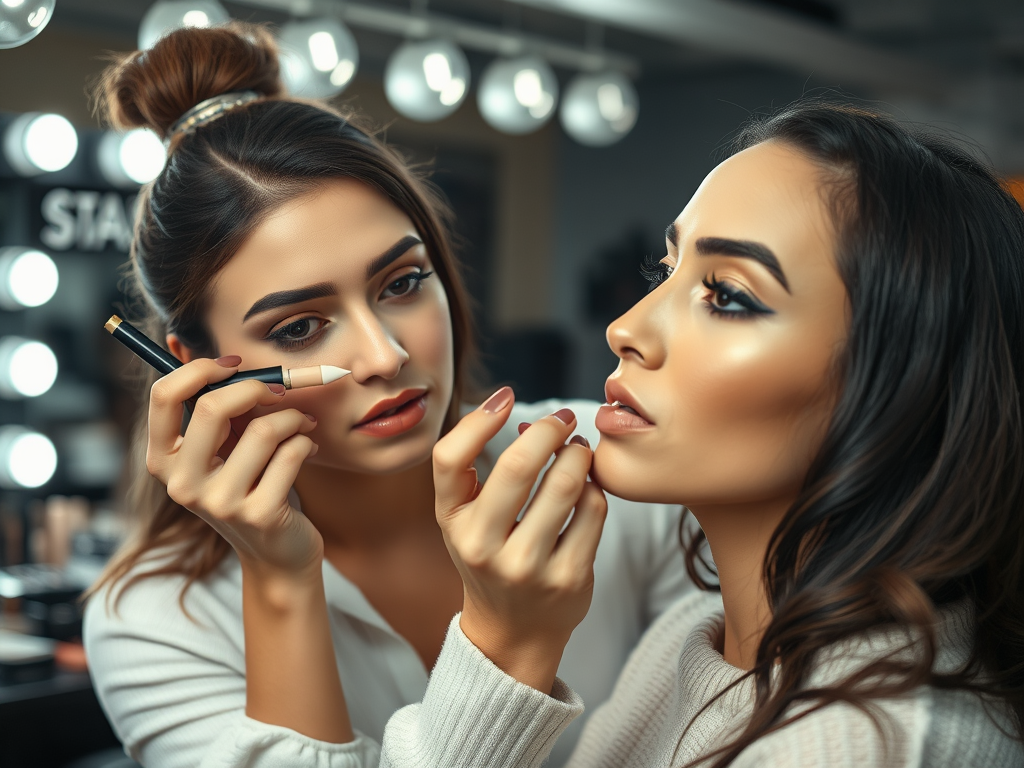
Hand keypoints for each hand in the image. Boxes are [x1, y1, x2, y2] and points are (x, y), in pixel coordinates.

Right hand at [145, 357, 322, 580]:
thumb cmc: (250, 486)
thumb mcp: (222, 450)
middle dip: (257, 388)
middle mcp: (182, 484)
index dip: (201, 369)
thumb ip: (219, 411)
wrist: (278, 554)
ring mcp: (220, 503)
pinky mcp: (260, 514)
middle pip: (212, 407)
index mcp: (163, 460)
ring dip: (294, 418)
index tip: (235, 365)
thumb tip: (235, 362)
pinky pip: (292, 453)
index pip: (164, 395)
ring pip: (264, 430)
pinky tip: (308, 450)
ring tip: (302, 425)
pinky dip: (307, 443)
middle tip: (281, 390)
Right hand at [433, 388, 607, 691]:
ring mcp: (526, 566)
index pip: (449, 458)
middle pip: (516, 467)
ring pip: (565, 486)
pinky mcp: (567, 578)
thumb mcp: (466, 519)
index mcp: (452, 523)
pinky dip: (595, 487)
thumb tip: (531, 423)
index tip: (506, 397)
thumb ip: (480, 471)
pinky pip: (593, 511)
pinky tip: (589, 485)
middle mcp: (481, 547)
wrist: (513, 631)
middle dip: (547, 430)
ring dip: (579, 454)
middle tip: (563, 419)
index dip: (478, 420)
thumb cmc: (491, 556)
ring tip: (579, 449)